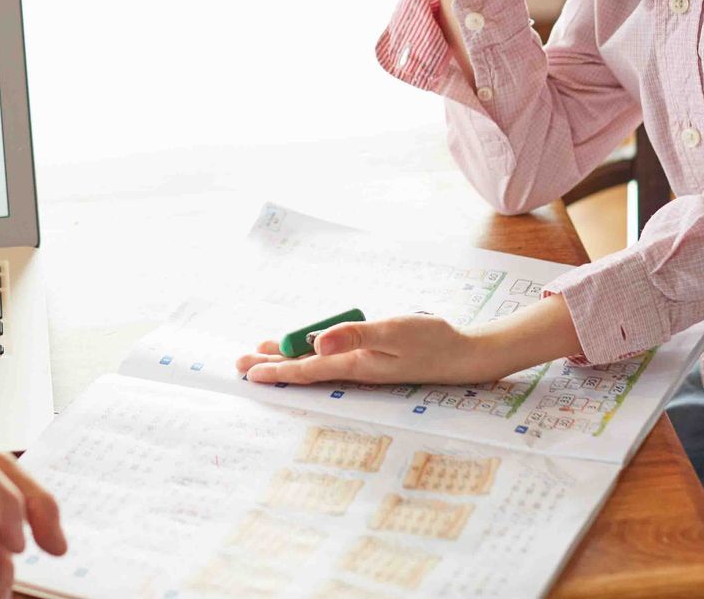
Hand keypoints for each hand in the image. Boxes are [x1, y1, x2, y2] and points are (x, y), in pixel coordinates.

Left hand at [233, 314, 508, 387]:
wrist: (464, 354)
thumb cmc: (431, 340)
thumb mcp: (392, 331)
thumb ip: (354, 336)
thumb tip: (315, 344)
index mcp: (354, 365)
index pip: (306, 369)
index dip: (275, 370)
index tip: (247, 372)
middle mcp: (355, 369)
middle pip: (305, 369)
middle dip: (272, 366)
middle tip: (239, 364)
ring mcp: (364, 365)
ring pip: (317, 363)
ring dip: (288, 359)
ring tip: (262, 356)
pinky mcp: (374, 359)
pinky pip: (333, 358)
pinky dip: (312, 352)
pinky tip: (309, 348)